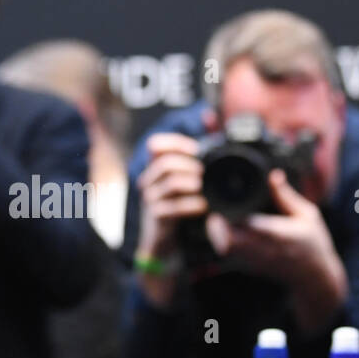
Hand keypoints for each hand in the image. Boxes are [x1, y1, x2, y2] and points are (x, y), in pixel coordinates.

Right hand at [135, 133, 205, 258]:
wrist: (165, 240)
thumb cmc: (179, 205)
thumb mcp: (186, 178)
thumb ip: (197, 151)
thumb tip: (209, 117)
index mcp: (155, 167)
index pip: (155, 145)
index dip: (175, 143)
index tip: (196, 150)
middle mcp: (149, 180)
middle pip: (164, 163)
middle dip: (187, 164)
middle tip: (204, 171)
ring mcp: (151, 199)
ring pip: (170, 182)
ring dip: (190, 183)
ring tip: (203, 186)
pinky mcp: (156, 216)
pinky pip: (173, 207)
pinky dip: (191, 205)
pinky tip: (203, 206)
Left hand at [205, 169, 347, 329]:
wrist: (314, 278)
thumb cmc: (313, 244)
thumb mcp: (307, 215)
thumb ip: (286, 196)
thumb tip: (273, 174)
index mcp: (278, 234)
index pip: (247, 226)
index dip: (230, 217)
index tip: (222, 206)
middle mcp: (264, 250)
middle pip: (228, 241)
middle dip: (216, 226)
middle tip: (214, 211)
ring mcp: (256, 262)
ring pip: (225, 249)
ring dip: (216, 234)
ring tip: (217, 219)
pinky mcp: (251, 268)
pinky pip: (229, 256)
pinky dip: (222, 243)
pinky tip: (224, 231)